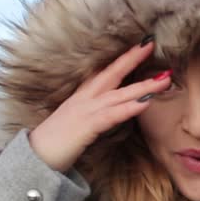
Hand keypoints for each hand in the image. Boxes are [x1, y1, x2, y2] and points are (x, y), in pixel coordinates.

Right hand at [28, 38, 170, 171]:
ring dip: (143, 86)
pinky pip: (113, 115)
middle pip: (112, 73)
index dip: (122, 59)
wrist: (35, 157)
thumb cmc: (55, 142)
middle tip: (151, 43)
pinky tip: (146, 102)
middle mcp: (84, 98)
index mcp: (81, 96)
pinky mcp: (87, 127)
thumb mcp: (74, 121)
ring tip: (164, 79)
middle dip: (132, 58)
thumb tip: (109, 110)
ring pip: (119, 94)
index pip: (104, 72)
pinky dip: (130, 107)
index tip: (139, 46)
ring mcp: (85, 111)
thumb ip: (91, 113)